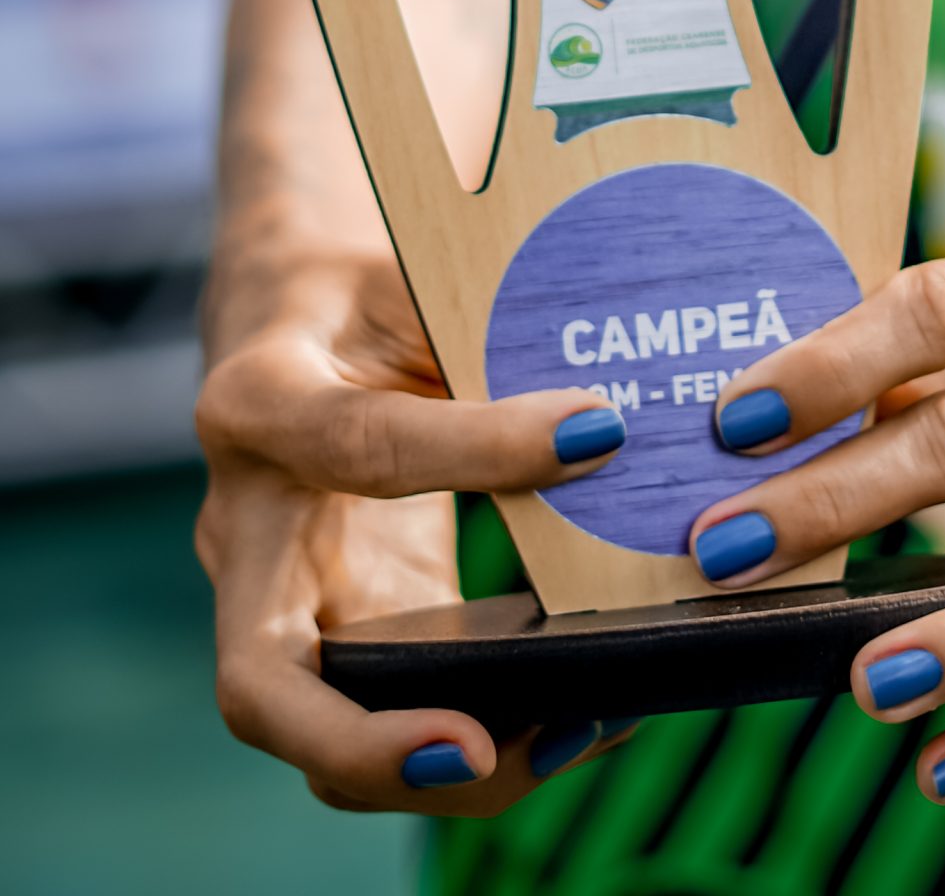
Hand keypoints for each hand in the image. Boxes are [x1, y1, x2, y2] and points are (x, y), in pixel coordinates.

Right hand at [195, 248, 636, 813]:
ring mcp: (275, 598)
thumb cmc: (362, 286)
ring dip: (430, 766)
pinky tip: (577, 713)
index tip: (598, 435)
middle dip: (365, 740)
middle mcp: (241, 526)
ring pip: (318, 732)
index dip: (479, 446)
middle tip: (482, 749)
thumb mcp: (408, 273)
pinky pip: (381, 710)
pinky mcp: (335, 630)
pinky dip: (467, 735)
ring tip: (570, 733)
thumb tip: (608, 412)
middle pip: (261, 680)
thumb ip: (483, 329)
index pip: (360, 442)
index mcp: (260, 402)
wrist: (289, 311)